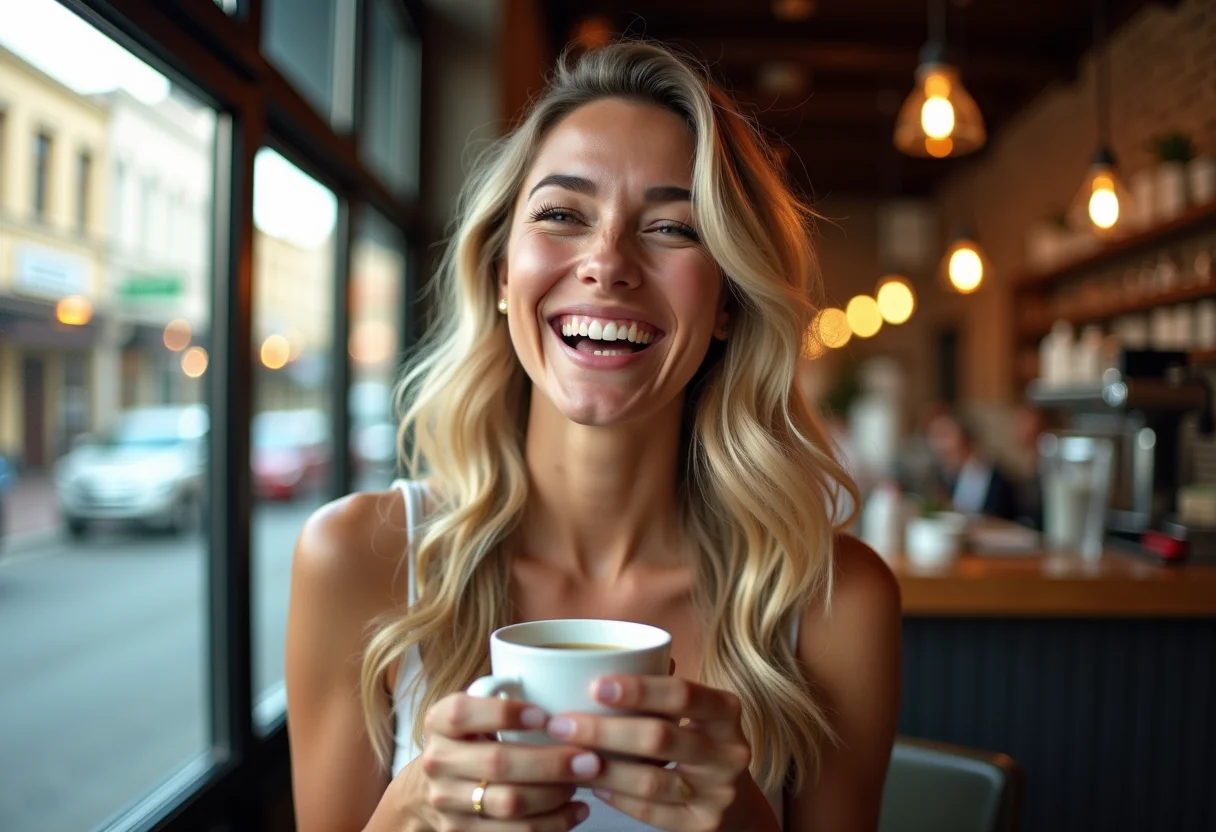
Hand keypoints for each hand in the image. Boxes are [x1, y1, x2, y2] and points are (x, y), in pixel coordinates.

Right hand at [407, 692, 601, 831]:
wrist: (431, 789)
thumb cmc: (471, 740)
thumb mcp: (474, 713)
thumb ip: (503, 697)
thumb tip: (569, 686)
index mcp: (439, 721)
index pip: (464, 713)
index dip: (503, 713)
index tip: (544, 715)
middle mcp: (438, 761)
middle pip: (497, 763)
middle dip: (551, 762)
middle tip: (589, 758)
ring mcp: (447, 801)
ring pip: (509, 802)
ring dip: (556, 793)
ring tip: (585, 781)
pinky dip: (553, 823)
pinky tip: (576, 809)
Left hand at [544, 676, 775, 831]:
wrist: (737, 802)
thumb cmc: (700, 742)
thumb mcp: (695, 713)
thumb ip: (661, 691)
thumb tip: (602, 660)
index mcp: (726, 711)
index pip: (682, 694)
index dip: (639, 688)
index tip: (594, 685)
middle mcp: (729, 752)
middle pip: (660, 738)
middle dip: (604, 730)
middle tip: (561, 724)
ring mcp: (719, 793)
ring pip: (651, 781)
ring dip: (602, 768)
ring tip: (568, 757)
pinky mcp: (703, 825)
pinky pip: (651, 812)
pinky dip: (617, 797)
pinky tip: (593, 784)